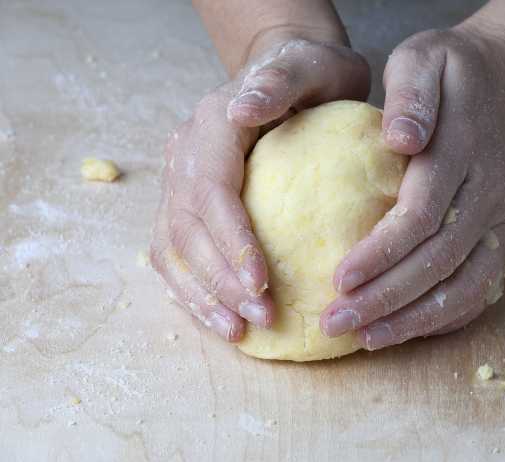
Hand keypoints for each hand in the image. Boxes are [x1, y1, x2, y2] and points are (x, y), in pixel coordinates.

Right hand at [151, 36, 369, 341]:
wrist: (290, 73)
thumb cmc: (311, 74)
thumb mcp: (309, 66)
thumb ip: (278, 82)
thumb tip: (241, 110)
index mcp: (210, 125)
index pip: (210, 191)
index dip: (231, 242)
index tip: (262, 284)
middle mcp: (184, 153)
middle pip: (187, 228)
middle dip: (220, 281)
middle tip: (261, 320)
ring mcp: (179, 179)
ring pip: (172, 247)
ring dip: (201, 295)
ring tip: (236, 332)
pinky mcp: (185, 202)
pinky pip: (176, 252)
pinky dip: (193, 289)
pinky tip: (219, 317)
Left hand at [320, 25, 504, 349]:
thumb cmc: (456, 70)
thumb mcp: (426, 58)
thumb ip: (413, 95)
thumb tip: (400, 140)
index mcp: (463, 151)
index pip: (421, 215)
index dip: (381, 253)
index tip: (338, 279)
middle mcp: (487, 193)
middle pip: (437, 261)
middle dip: (385, 299)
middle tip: (334, 322)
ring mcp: (501, 218)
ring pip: (464, 284)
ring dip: (414, 319)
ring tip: (365, 340)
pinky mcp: (504, 233)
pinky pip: (481, 286)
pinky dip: (446, 317)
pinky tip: (406, 330)